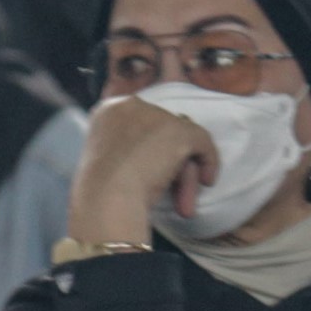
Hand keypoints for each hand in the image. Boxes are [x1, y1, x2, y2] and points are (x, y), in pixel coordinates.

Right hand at [64, 97, 218, 245]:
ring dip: (183, 173)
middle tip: (168, 193)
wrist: (106, 198)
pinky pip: (203, 142)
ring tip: (183, 204)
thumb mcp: (107, 163)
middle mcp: (132, 105)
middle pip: (161, 131)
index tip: (149, 169)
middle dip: (168, 163)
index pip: (140, 121)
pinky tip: (207, 181)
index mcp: (109, 110)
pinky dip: (208, 162)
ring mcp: (157, 116)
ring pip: (180, 140)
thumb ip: (125, 151)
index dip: (148, 146)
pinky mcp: (179, 131)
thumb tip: (158, 161)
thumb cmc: (101, 192)